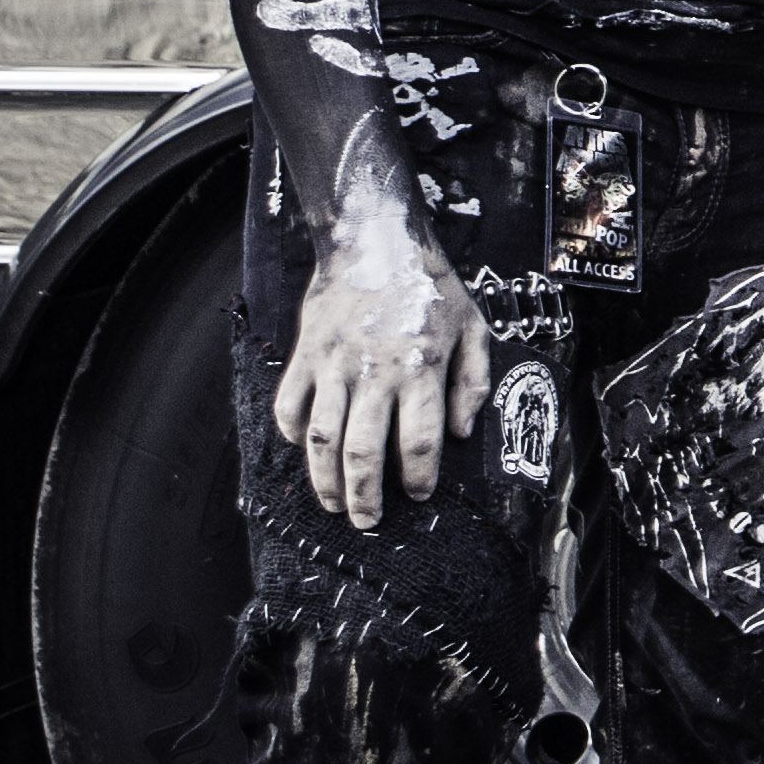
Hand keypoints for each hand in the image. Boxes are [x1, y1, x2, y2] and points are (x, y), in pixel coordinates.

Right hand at [273, 185, 490, 528]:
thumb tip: (461, 434)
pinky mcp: (305, 354)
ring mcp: (334, 364)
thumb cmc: (432, 288)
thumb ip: (473, 384)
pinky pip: (289, 403)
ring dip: (325, 478)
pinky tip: (303, 450)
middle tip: (368, 521)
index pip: (420, 441)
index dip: (420, 477)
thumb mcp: (474, 330)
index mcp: (422, 368)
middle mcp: (376, 372)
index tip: (419, 495)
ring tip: (335, 502)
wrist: (375, 242)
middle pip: (365, 451)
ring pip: (322, 437)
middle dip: (366, 495)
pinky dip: (292, 433)